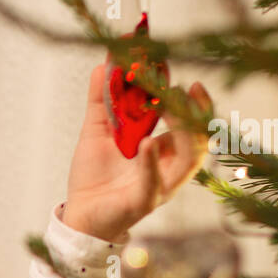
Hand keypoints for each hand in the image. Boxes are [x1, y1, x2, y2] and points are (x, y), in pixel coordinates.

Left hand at [61, 63, 211, 242]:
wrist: (78, 214)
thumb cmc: (94, 175)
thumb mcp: (96, 130)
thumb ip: (101, 99)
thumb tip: (103, 63)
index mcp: (164, 149)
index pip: (191, 122)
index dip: (191, 100)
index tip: (184, 78)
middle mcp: (169, 167)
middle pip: (200, 137)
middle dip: (195, 111)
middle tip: (181, 87)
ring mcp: (160, 186)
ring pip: (189, 159)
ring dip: (183, 130)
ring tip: (167, 105)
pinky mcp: (143, 202)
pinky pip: (155, 183)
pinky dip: (152, 162)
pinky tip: (147, 143)